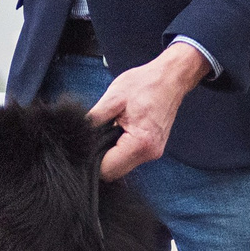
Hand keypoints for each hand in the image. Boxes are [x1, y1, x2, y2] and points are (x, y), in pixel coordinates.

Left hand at [89, 42, 210, 179]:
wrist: (171, 78)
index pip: (107, 169)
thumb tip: (79, 135)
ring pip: (121, 166)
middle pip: (114, 172)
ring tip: (107, 130)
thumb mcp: (113, 97)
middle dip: (100, 159)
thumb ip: (94, 119)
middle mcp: (149, 153)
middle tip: (93, 138)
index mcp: (140, 143)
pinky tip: (117, 132)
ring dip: (110, 154)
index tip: (83, 147)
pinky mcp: (152, 149)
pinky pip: (129, 158)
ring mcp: (153, 153)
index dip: (91, 161)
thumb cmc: (145, 83)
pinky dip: (119, 150)